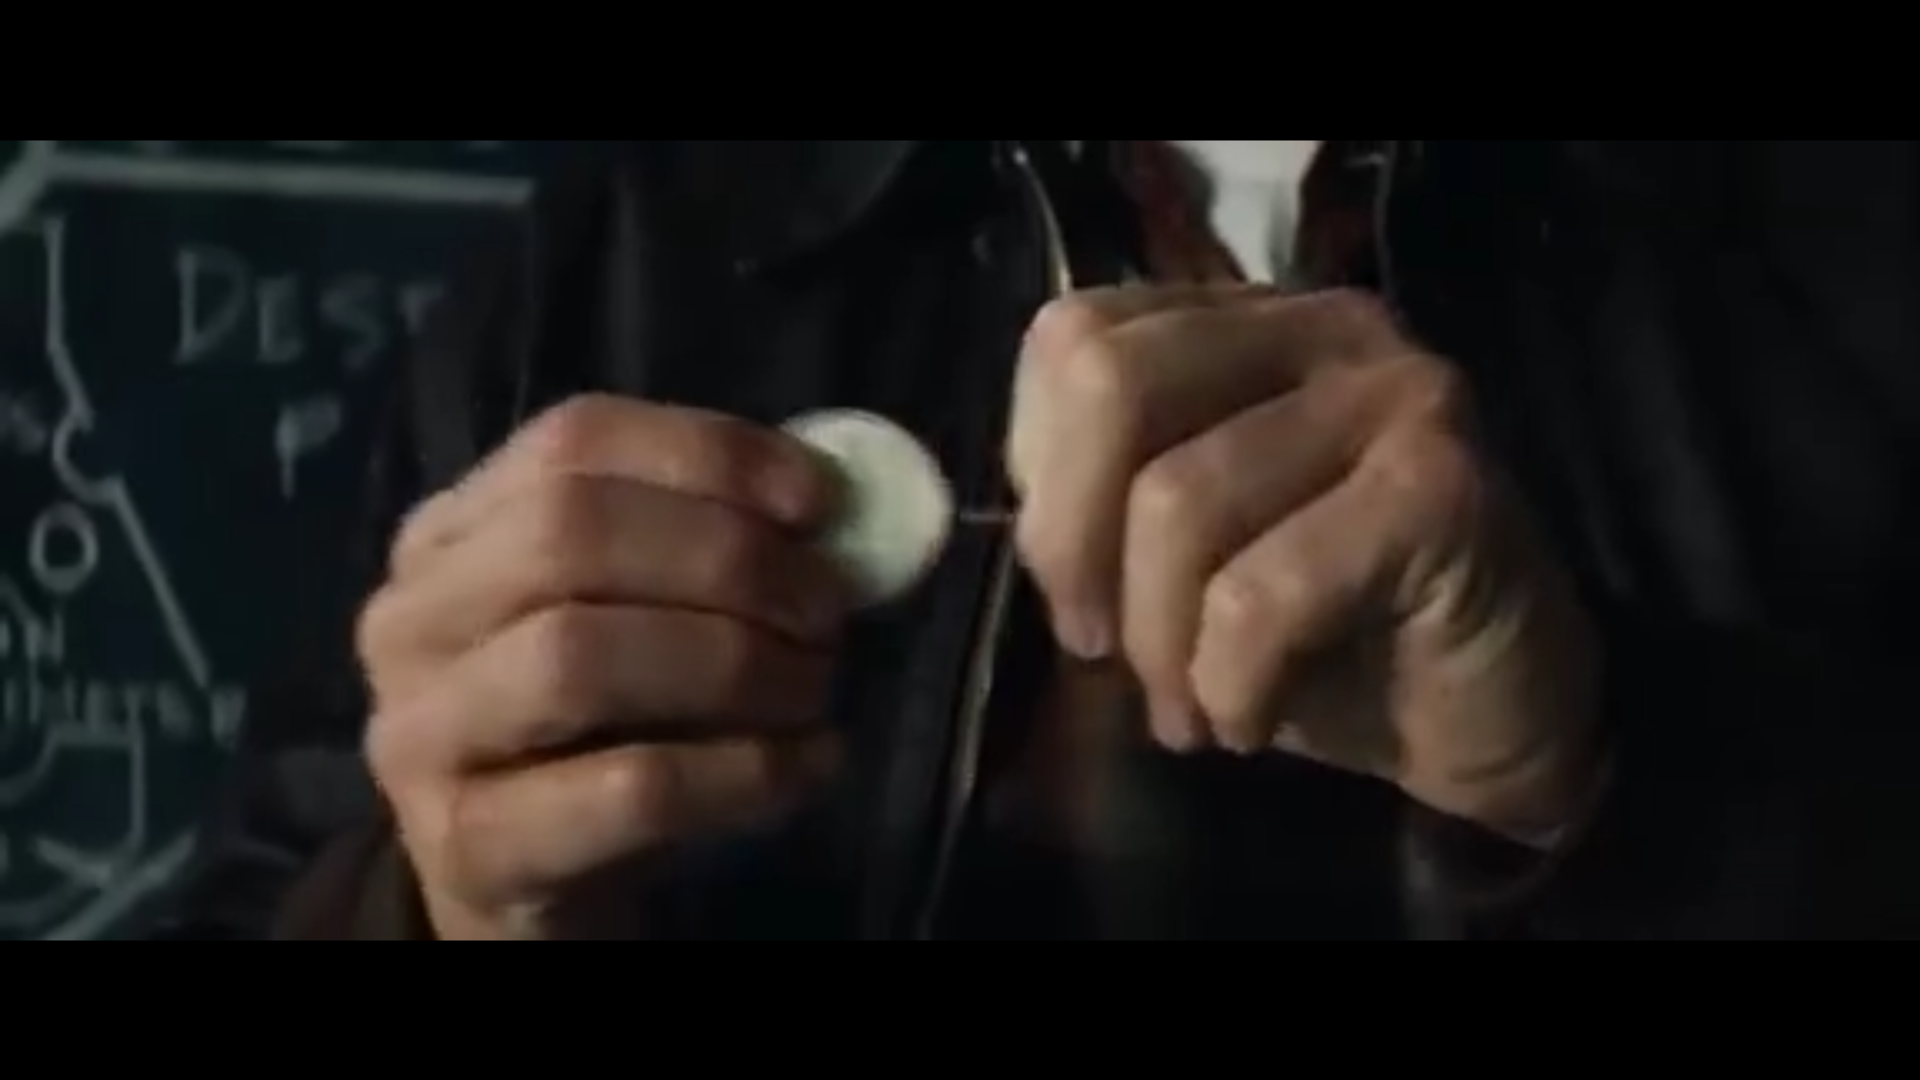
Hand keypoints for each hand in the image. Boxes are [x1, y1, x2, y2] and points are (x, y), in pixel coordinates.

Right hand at [360, 396, 850, 938]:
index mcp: (449, 533)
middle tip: (827, 611)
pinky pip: (630, 788)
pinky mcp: (470, 847)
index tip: (819, 500)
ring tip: (815, 686)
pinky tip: (809, 763)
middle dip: (728, 560)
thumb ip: (705, 540)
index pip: (574, 440)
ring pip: (581, 658)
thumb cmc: (598, 727)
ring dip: (735, 662)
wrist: (527, 887)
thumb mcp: (632, 612)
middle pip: (569, 535)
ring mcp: (420, 736)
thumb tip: (835, 502)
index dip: (709, 456)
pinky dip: (745, 769)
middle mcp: (408, 618)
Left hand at [1007, 285, 1601, 842]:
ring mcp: (1393, 394)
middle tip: (1099, 648)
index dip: (1042, 474)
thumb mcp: (1182, 556)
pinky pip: (1264, 591)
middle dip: (1074, 544)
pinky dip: (1231, 683)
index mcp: (1243, 325)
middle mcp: (1321, 328)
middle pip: (1114, 385)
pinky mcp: (1443, 487)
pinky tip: (1252, 722)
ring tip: (1191, 712)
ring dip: (1160, 647)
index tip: (1077, 583)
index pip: (1076, 338)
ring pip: (1180, 503)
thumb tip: (1034, 526)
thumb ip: (1107, 498)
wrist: (1489, 718)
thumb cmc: (1326, 635)